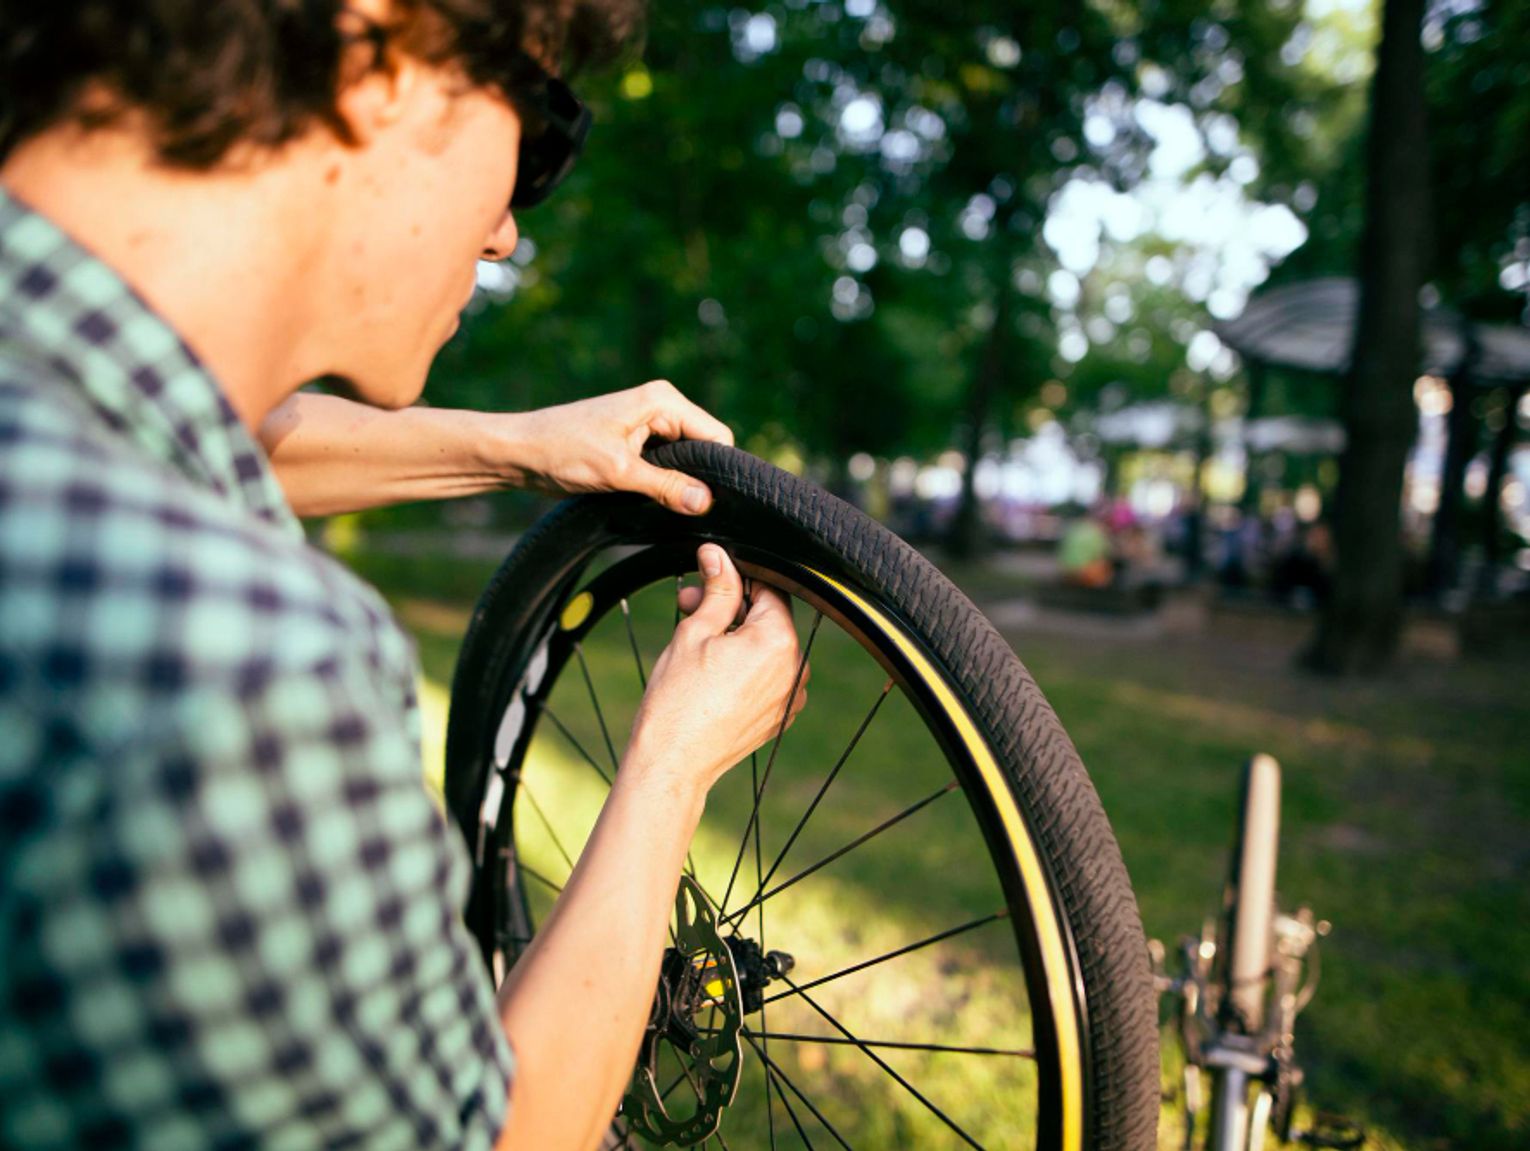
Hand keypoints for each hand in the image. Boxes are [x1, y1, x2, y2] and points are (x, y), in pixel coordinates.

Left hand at [510, 381, 732, 514]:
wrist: (520, 452)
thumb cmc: (562, 449)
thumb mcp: (618, 472)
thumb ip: (666, 486)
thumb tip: (706, 501)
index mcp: (662, 401)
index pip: (716, 436)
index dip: (718, 470)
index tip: (711, 502)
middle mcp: (660, 407)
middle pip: (704, 448)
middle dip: (699, 478)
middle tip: (685, 509)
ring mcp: (649, 425)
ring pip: (686, 460)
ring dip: (679, 484)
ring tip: (664, 504)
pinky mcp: (636, 444)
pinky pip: (667, 465)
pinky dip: (664, 484)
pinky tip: (654, 500)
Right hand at [625, 545, 807, 797]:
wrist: (672, 763)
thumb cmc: (677, 700)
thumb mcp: (694, 632)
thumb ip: (716, 590)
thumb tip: (718, 555)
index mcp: (778, 641)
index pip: (767, 588)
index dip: (734, 579)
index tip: (706, 580)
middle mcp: (795, 669)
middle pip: (766, 619)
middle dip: (729, 609)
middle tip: (687, 607)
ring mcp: (790, 697)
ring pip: (766, 649)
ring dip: (735, 638)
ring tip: (695, 643)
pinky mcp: (779, 717)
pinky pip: (767, 678)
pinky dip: (744, 668)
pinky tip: (710, 673)